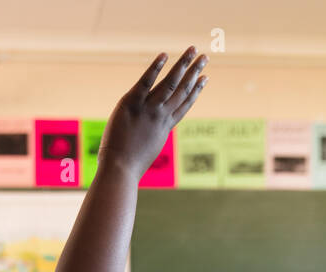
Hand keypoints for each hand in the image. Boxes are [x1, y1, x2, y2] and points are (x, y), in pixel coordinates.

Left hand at [99, 47, 207, 180]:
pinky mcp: (131, 103)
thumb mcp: (146, 150)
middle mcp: (161, 115)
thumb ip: (150, 136)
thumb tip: (149, 135)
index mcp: (165, 126)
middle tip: (206, 56)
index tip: (205, 78)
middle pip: (182, 90)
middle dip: (195, 72)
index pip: (184, 104)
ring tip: (193, 49)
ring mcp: (148, 109)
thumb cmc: (129, 166)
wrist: (120, 169)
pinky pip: (146, 82)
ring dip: (183, 64)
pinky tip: (164, 55)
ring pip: (169, 83)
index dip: (196, 90)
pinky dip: (155, 68)